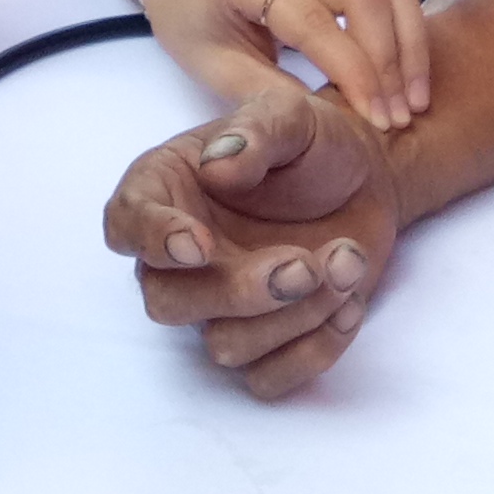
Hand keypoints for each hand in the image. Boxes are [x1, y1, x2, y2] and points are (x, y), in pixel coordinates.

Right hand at [99, 78, 402, 400]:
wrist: (367, 180)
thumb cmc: (312, 143)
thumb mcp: (290, 114)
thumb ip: (255, 132)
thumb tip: (217, 166)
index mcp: (166, 190)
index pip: (126, 225)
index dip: (152, 241)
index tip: (198, 245)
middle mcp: (180, 258)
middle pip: (169, 302)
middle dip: (238, 291)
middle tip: (305, 264)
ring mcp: (219, 305)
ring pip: (224, 346)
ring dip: (293, 316)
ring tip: (347, 261)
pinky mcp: (264, 342)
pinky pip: (267, 378)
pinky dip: (313, 352)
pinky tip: (349, 304)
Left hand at [137, 0, 443, 130]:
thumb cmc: (193, 21)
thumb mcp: (212, 67)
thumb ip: (265, 93)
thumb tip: (322, 126)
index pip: (311, 21)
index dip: (352, 72)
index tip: (376, 119)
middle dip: (389, 60)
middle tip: (400, 115)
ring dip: (410, 34)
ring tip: (416, 91)